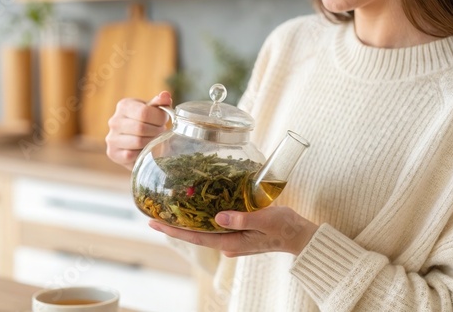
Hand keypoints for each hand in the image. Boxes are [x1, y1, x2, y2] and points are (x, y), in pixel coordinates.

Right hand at [106, 92, 171, 170]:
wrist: (134, 143)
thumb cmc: (146, 123)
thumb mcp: (153, 110)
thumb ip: (160, 103)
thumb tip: (166, 96)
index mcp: (124, 106)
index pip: (144, 112)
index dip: (159, 118)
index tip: (164, 121)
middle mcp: (114, 121)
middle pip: (141, 128)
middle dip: (157, 131)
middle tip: (161, 133)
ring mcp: (112, 138)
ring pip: (138, 142)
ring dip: (151, 143)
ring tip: (155, 140)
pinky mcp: (113, 153)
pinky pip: (132, 155)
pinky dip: (143, 153)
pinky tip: (146, 149)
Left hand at [149, 206, 318, 256]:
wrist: (300, 236)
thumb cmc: (284, 227)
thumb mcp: (265, 220)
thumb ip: (242, 219)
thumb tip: (218, 217)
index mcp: (231, 242)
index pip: (196, 237)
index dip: (174, 231)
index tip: (155, 224)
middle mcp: (228, 243)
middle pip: (195, 235)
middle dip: (174, 227)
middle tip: (153, 217)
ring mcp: (232, 238)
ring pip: (203, 230)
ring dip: (186, 222)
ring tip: (168, 212)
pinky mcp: (238, 231)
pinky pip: (214, 226)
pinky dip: (201, 218)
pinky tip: (195, 209)